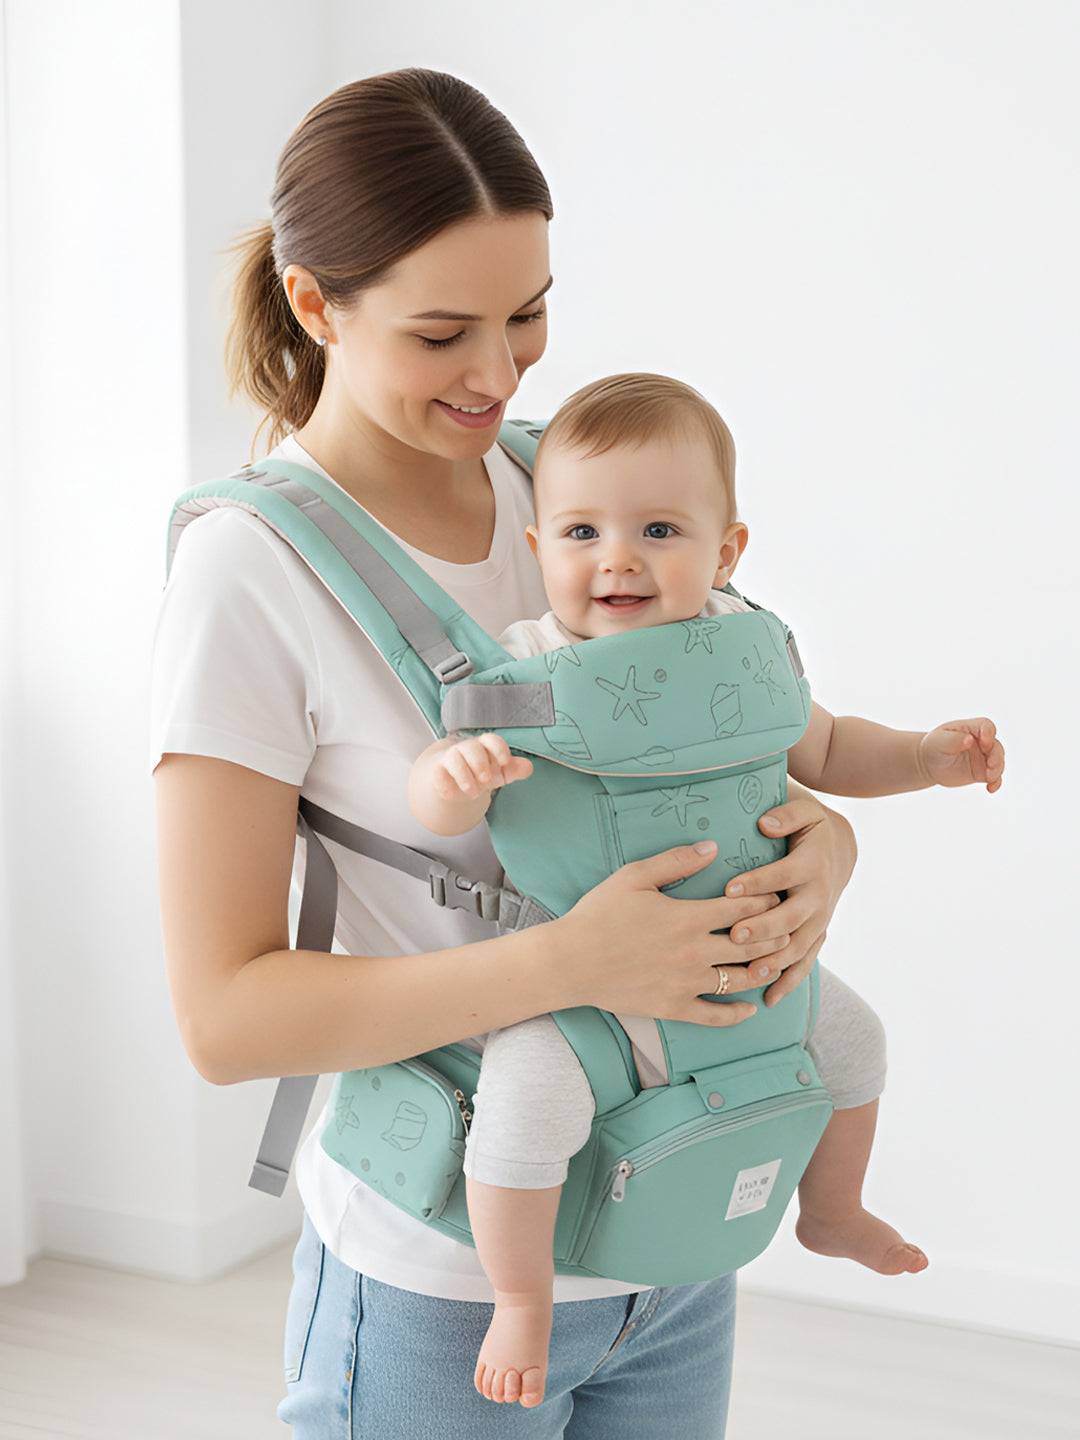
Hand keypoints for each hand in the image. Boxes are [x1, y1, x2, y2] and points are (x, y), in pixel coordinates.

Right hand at [430, 734, 533, 801]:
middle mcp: (467, 749)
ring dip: (463, 775)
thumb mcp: (500, 772)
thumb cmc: (481, 771)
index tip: (506, 762)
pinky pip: (437, 773)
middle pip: (471, 747)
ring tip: (472, 791)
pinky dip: (443, 784)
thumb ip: (514, 769)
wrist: (456, 779)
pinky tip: (450, 794)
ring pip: (454, 758)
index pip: (491, 740)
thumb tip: (527, 767)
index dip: (499, 749)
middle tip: (486, 780)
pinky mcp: (438, 771)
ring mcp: (451, 758)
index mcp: (485, 746)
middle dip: (479, 763)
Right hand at [558, 841, 790, 1026]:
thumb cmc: (598, 914)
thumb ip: (676, 861)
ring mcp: (686, 983)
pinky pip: (714, 1017)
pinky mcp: (673, 1008)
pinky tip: (749, 1009)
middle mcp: (694, 952)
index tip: (776, 894)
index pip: (743, 907)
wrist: (569, 962)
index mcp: (688, 917)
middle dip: (775, 934)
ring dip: (764, 971)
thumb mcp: (634, 877)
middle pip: (751, 944)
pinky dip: (736, 1014)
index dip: (765, 899)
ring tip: (777, 963)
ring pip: (740, 980)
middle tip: (788, 928)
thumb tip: (713, 847)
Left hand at [723, 790, 857, 1006]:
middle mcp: (819, 895)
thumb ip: (786, 814)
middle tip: (734, 936)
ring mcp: (820, 919)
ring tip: (751, 973)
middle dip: (764, 928)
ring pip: (799, 945)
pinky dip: (790, 980)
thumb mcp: (804, 811)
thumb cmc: (810, 827)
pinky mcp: (817, 934)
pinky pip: (806, 961)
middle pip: (792, 916)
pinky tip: (770, 998)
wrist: (840, 848)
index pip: (783, 875)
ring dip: (776, 960)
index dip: (758, 882)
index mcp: (811, 864)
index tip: (729, 889)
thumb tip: (765, 824)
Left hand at [917, 718, 1003, 792]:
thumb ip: (954, 739)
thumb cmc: (933, 747)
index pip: (985, 726)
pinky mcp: (983, 772)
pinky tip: (991, 788)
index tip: (984, 742)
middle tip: (990, 765)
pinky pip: (994, 777)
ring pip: (998, 762)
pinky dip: (995, 782)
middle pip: (995, 746)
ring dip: (997, 770)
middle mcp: (981, 742)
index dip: (988, 733)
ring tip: (989, 778)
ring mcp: (983, 757)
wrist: (928, 764)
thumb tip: (969, 740)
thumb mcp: (940, 741)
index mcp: (970, 729)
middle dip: (996, 756)